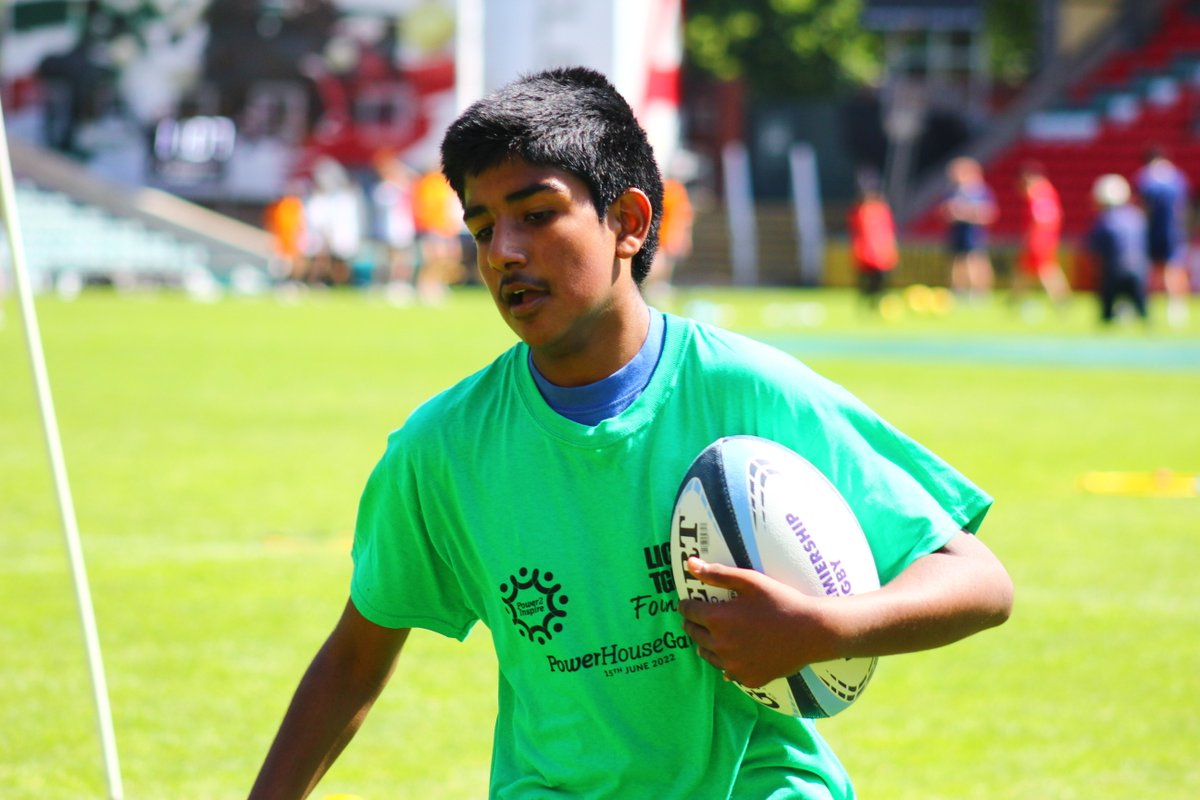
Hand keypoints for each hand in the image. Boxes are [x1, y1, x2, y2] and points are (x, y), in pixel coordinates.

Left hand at [677, 557, 839, 687]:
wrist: (811, 632)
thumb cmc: (781, 601)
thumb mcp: (750, 581)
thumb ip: (717, 574)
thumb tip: (690, 564)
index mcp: (717, 620)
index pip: (688, 612)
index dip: (686, 605)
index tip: (688, 602)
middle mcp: (721, 646)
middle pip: (694, 634)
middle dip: (693, 623)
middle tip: (698, 618)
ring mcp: (734, 666)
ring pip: (707, 655)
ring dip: (706, 644)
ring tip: (713, 636)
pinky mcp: (748, 679)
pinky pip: (728, 672)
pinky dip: (727, 663)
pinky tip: (735, 655)